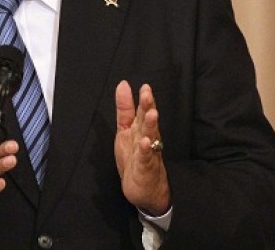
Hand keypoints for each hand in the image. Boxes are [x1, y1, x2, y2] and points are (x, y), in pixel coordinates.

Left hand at [114, 81, 170, 215]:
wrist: (144, 190)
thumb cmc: (134, 157)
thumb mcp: (125, 130)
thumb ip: (125, 108)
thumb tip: (123, 84)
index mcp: (141, 129)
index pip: (143, 111)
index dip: (144, 99)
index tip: (144, 86)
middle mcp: (147, 139)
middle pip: (148, 121)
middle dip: (148, 107)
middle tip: (147, 94)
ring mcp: (148, 154)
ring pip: (150, 137)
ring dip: (151, 125)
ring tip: (152, 113)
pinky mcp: (145, 169)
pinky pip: (145, 158)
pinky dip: (145, 150)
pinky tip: (145, 142)